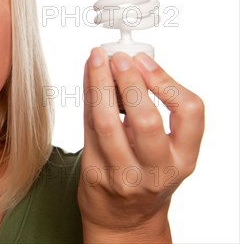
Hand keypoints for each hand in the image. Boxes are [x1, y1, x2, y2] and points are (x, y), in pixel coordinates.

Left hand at [78, 48, 203, 242]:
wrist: (125, 219)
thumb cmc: (148, 173)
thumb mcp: (168, 150)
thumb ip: (158, 110)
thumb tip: (134, 62)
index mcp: (183, 158)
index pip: (189, 113)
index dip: (166, 81)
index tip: (144, 61)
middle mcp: (156, 170)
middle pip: (146, 120)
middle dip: (130, 82)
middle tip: (119, 57)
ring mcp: (123, 175)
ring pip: (107, 123)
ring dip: (100, 84)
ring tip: (96, 59)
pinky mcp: (95, 174)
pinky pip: (87, 127)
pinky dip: (87, 97)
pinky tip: (87, 78)